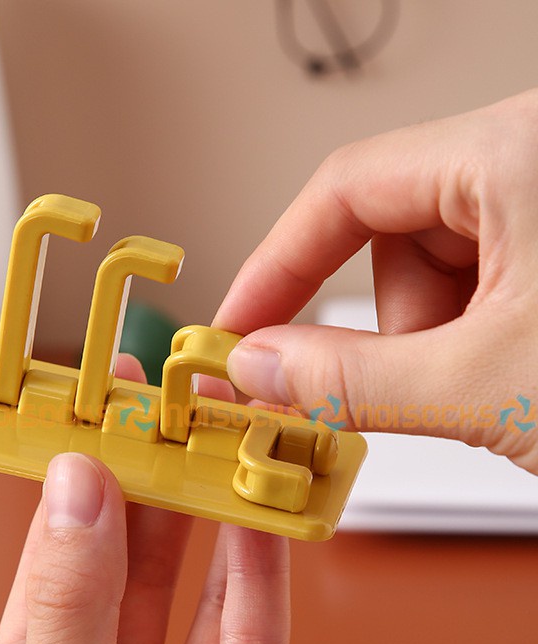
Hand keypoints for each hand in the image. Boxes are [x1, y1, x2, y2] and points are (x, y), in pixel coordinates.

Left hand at [0, 366, 296, 643]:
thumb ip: (68, 600)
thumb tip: (75, 487)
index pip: (56, 551)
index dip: (76, 475)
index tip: (94, 409)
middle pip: (132, 555)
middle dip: (149, 478)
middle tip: (164, 408)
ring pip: (199, 581)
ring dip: (210, 507)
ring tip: (218, 439)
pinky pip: (257, 632)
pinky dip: (263, 566)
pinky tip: (260, 510)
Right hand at [215, 90, 537, 474]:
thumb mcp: (488, 386)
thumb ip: (348, 380)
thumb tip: (258, 365)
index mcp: (518, 151)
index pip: (343, 189)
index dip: (276, 263)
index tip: (237, 325)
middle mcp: (535, 158)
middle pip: (392, 234)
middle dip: (387, 326)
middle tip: (411, 389)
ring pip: (437, 269)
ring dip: (436, 342)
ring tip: (494, 388)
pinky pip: (481, 284)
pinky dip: (474, 341)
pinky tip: (518, 377)